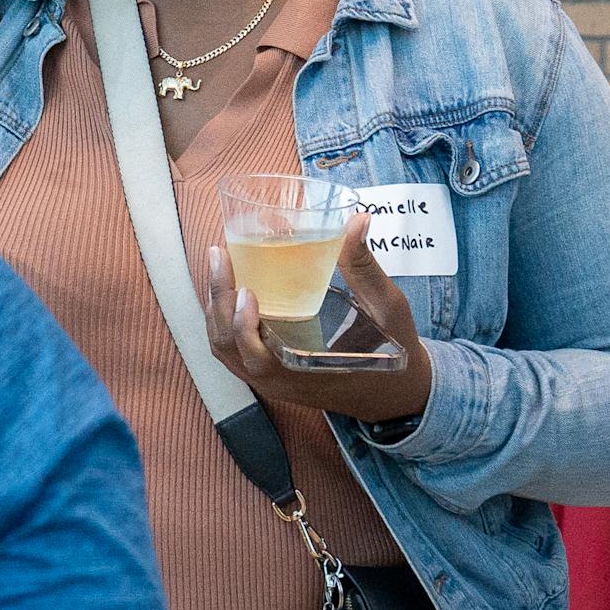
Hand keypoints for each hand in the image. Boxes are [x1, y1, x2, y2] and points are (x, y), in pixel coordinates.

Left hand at [204, 212, 432, 425]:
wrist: (393, 390)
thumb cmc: (392, 349)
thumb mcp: (386, 308)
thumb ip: (364, 266)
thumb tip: (357, 219)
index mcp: (305, 372)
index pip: (256, 357)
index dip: (242, 326)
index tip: (246, 289)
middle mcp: (278, 381)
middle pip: (227, 346)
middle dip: (219, 299)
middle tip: (220, 255)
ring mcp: (267, 381)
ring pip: (222, 348)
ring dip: (216, 308)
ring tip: (219, 266)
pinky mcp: (265, 374)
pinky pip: (230, 351)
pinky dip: (222, 320)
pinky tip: (227, 290)